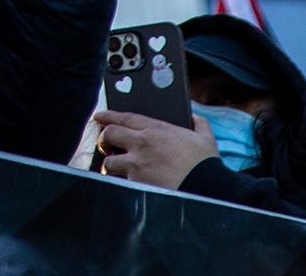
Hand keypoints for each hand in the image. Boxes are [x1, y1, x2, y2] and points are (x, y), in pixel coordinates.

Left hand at [92, 109, 216, 188]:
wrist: (206, 190)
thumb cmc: (206, 165)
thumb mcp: (205, 138)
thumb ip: (198, 124)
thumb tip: (195, 118)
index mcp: (157, 129)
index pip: (125, 117)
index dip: (109, 116)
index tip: (99, 116)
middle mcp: (142, 144)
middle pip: (109, 135)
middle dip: (104, 139)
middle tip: (106, 144)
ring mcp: (136, 165)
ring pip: (109, 162)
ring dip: (110, 164)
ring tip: (115, 168)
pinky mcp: (136, 184)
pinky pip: (118, 181)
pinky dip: (120, 182)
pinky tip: (123, 183)